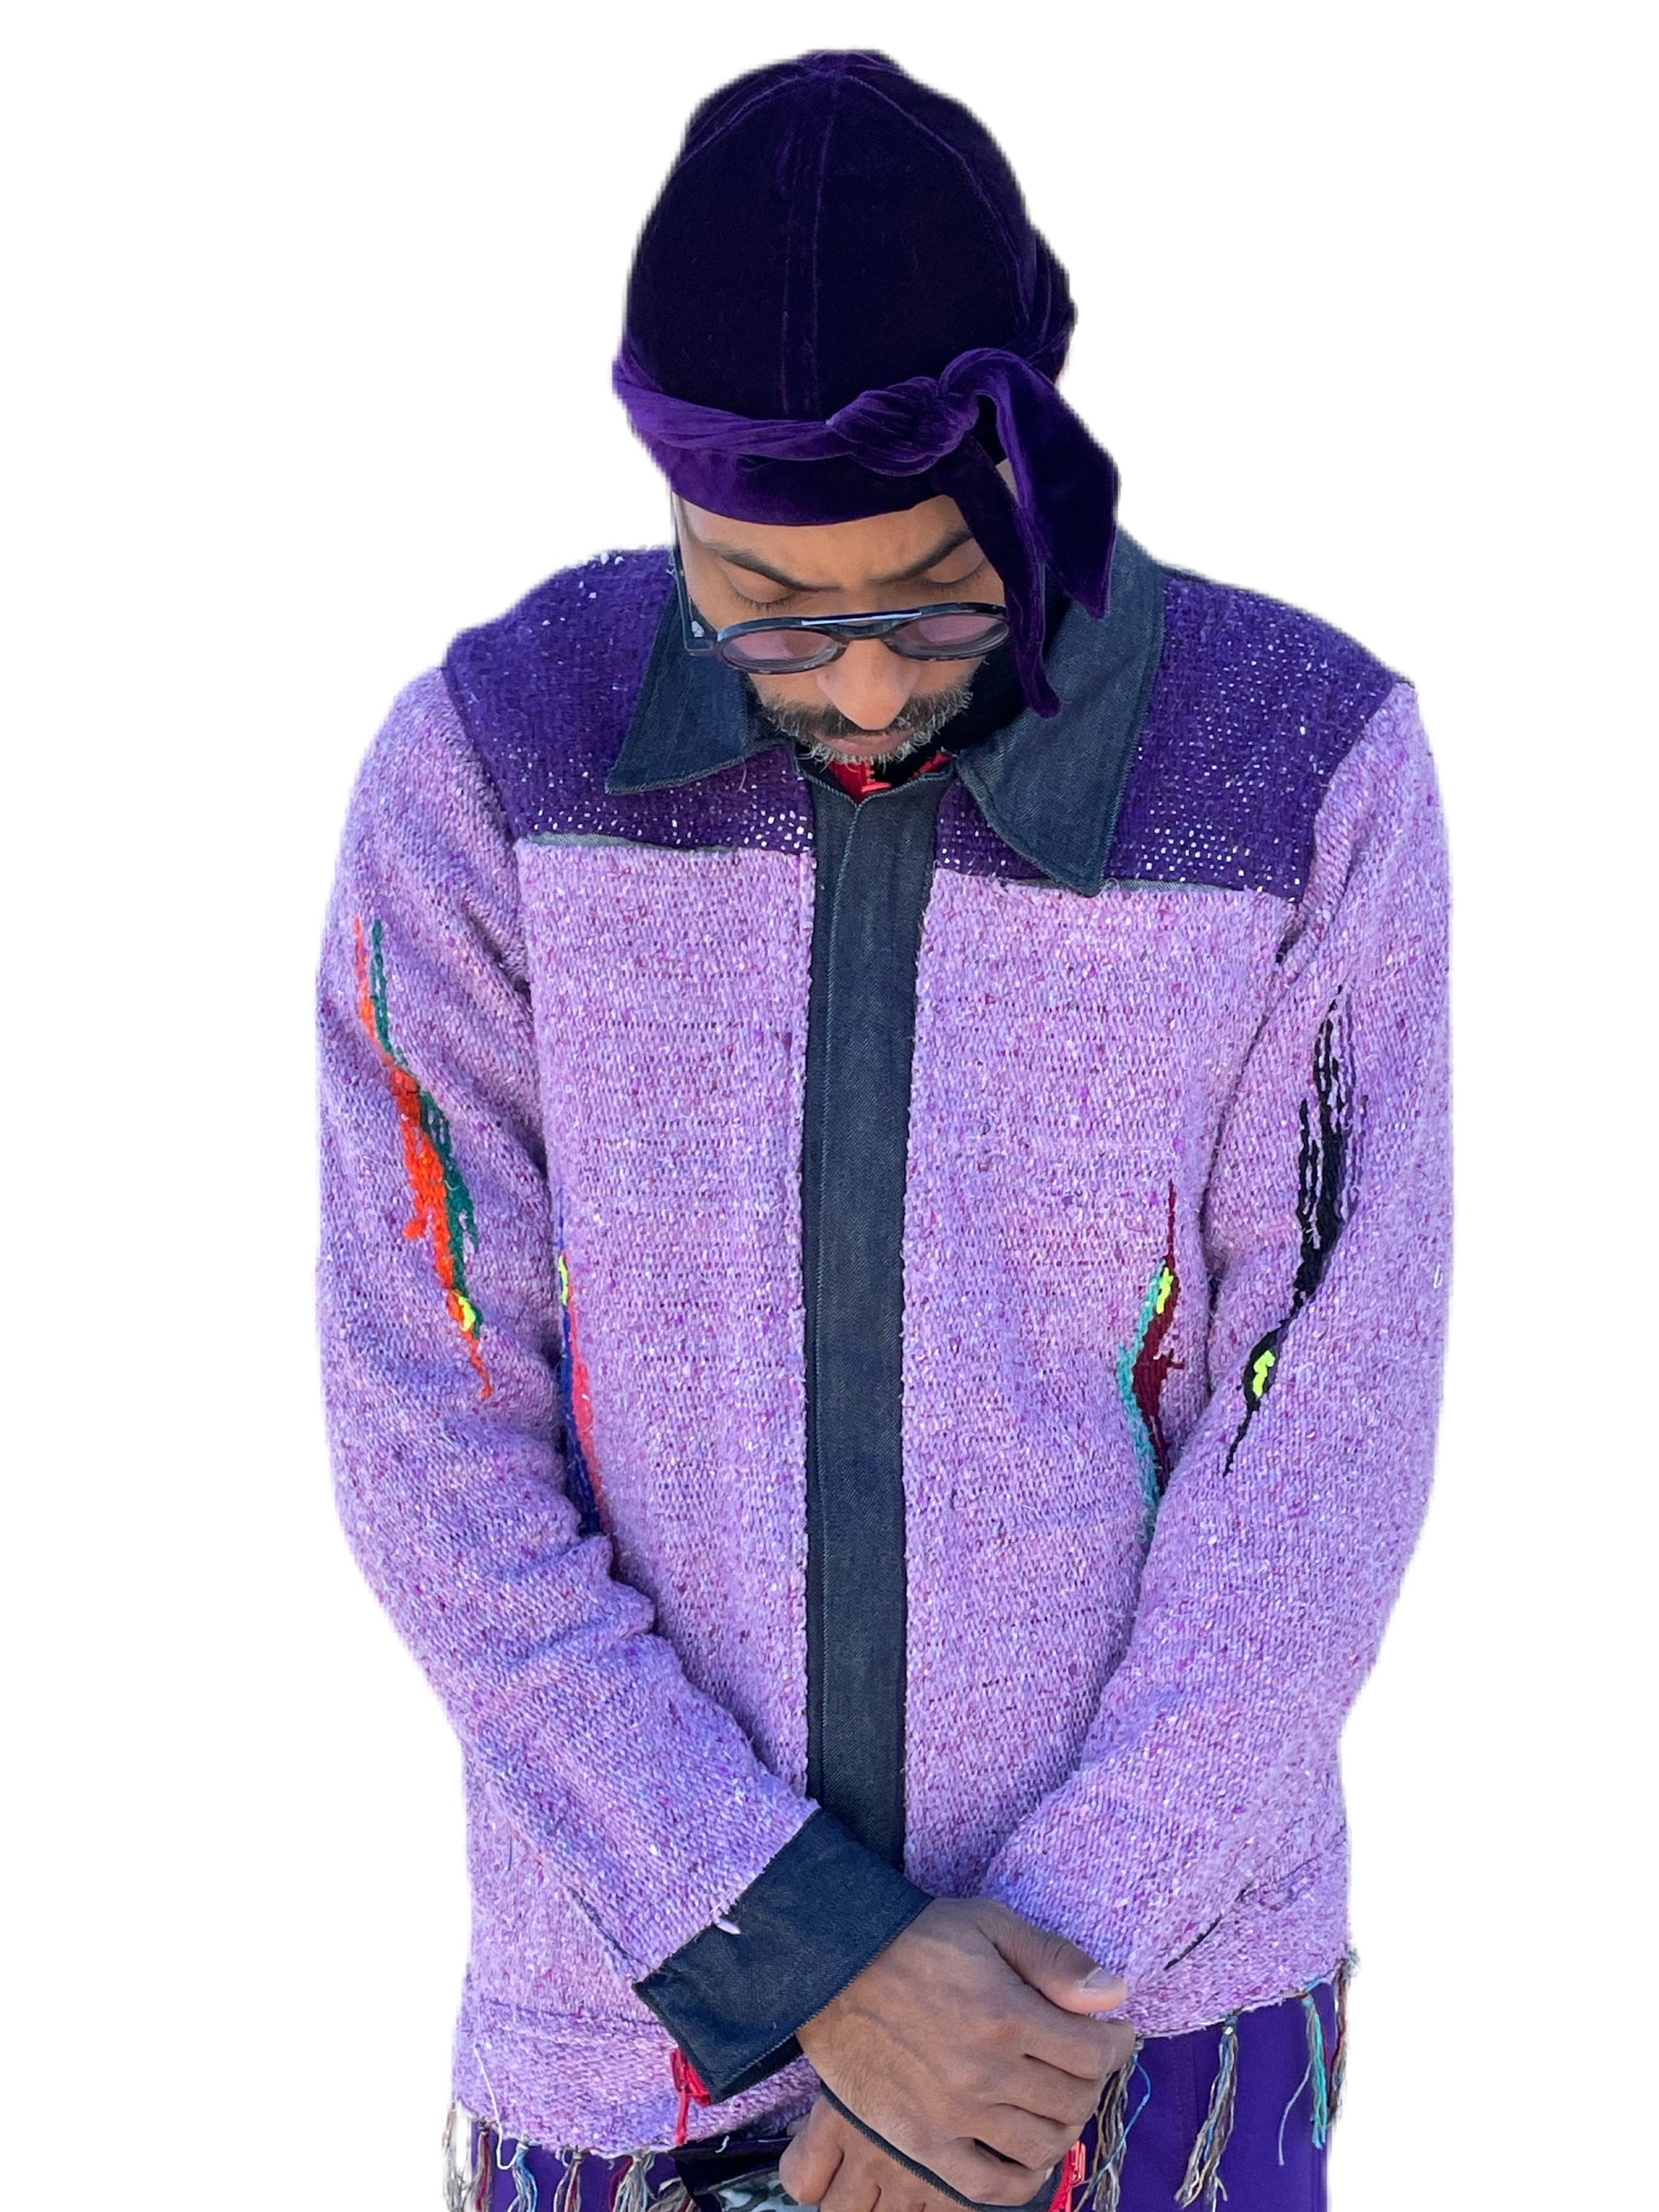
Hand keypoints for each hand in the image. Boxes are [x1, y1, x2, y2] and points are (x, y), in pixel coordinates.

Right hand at [793, 1898, 1132, 2206]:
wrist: (833, 1967)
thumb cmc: (915, 1938)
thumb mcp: (989, 1923)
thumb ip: (1053, 1959)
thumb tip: (1116, 1995)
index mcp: (1006, 2016)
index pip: (1093, 2052)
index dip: (1116, 2042)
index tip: (1115, 2032)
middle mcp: (984, 2074)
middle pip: (1073, 2100)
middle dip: (1092, 2079)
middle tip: (1085, 2059)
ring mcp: (951, 2116)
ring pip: (1041, 2145)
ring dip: (1064, 2124)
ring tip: (1058, 2098)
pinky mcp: (920, 2143)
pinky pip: (989, 2186)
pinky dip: (1023, 2179)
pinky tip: (1029, 2152)